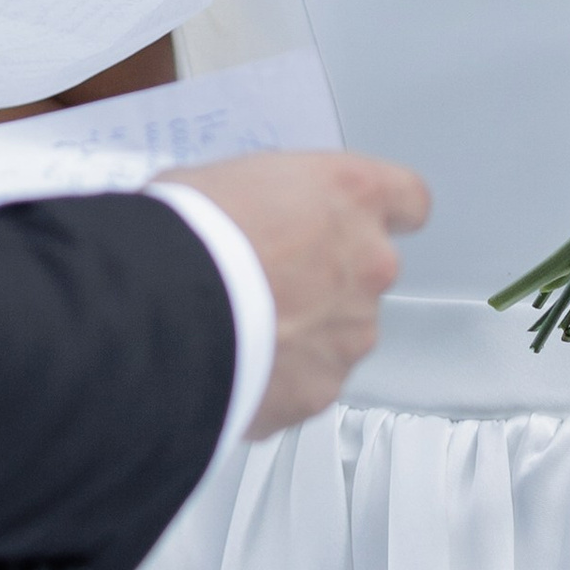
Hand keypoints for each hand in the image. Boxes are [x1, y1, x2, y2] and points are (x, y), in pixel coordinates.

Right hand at [166, 150, 429, 436]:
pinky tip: (234, 364)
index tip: (365, 221)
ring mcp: (352, 331)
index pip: (408, 199)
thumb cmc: (187, 235)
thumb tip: (260, 218)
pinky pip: (309, 381)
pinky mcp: (323, 389)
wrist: (162, 313)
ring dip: (304, 332)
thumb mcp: (228, 180)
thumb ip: (272, 201)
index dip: (385, 213)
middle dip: (327, 279)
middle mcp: (368, 263)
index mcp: (351, 195)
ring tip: (241, 328)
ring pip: (341, 332)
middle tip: (268, 280)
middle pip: (368, 271)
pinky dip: (281, 378)